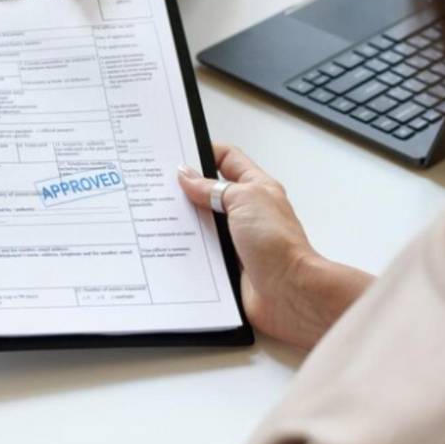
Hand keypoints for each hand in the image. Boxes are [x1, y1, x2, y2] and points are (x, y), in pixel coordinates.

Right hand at [177, 144, 373, 349]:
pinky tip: (165, 246)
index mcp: (256, 188)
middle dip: (185, 189)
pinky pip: (198, 252)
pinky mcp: (225, 264)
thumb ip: (212, 187)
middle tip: (157, 184)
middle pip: (209, 192)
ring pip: (200, 223)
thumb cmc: (278, 244)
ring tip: (155, 215)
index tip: (177, 152)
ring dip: (182, 222)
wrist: (288, 292)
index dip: (204, 151)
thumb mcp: (244, 199)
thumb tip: (186, 175)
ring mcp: (234, 239)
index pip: (227, 159)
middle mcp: (245, 213)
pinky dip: (184, 250)